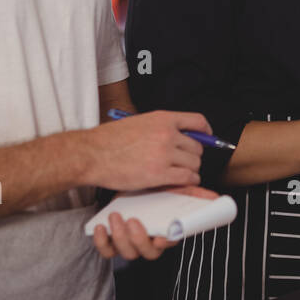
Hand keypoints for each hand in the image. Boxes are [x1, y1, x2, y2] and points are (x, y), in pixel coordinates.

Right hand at [80, 110, 208, 189]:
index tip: (207, 136)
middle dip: (193, 155)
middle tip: (184, 161)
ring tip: (179, 172)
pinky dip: (188, 181)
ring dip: (190, 170)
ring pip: (194, 164)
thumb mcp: (139, 122)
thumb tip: (180, 135)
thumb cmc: (109, 140)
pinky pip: (186, 178)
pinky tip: (180, 181)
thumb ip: (160, 127)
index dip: (206, 131)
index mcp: (162, 119)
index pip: (197, 121)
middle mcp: (167, 134)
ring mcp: (164, 154)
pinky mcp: (159, 174)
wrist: (92, 154)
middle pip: (198, 146)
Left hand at [92, 186, 218, 260]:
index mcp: (163, 233)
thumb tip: (216, 197)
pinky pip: (107, 251)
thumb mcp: (170, 190)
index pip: (168, 244)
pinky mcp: (111, 241)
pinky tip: (101, 226)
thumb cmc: (148, 191)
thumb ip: (191, 195)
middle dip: (139, 240)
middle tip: (133, 221)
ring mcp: (129, 243)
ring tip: (115, 216)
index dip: (165, 243)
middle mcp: (147, 241)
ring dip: (120, 236)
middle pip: (147, 253)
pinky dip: (102, 241)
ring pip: (127, 252)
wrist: (120, 183)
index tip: (161, 237)